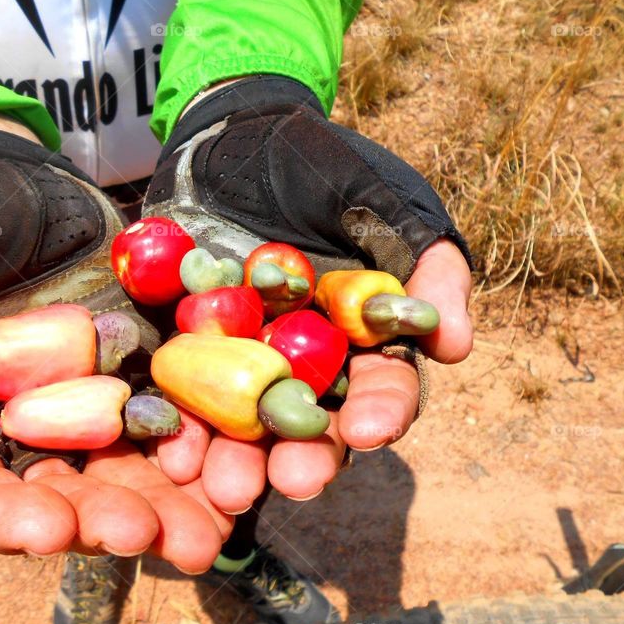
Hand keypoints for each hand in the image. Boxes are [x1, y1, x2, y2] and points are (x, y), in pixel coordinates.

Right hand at [0, 123, 231, 571]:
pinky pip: (178, 422)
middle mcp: (25, 438)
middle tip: (144, 534)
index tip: (43, 528)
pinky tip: (239, 469)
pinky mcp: (143, 378)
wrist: (14, 181)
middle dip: (102, 520)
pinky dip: (206, 448)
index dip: (4, 516)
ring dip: (168, 507)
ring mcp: (91, 412)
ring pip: (129, 475)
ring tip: (207, 530)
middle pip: (63, 498)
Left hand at [144, 76, 473, 509]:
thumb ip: (425, 261)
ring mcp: (239, 358)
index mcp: (360, 336)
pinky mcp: (184, 346)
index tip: (369, 431)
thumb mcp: (380, 199)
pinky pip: (178, 390)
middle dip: (307, 455)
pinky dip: (174, 421)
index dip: (382, 410)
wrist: (230, 136)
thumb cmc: (319, 164)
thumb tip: (455, 346)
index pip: (382, 383)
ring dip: (237, 458)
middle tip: (296, 480)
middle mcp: (302, 360)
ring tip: (226, 487)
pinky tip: (168, 448)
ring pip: (243, 422)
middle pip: (312, 421)